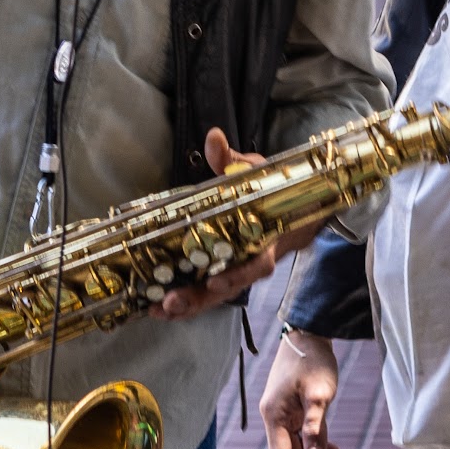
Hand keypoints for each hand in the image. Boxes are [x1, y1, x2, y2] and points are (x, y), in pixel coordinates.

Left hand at [153, 129, 322, 318]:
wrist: (291, 210)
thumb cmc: (269, 191)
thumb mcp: (254, 171)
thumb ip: (231, 158)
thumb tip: (214, 137)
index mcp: (264, 240)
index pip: (254, 265)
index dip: (235, 275)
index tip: (213, 280)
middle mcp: (252, 262)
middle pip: (227, 288)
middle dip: (199, 298)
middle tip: (170, 303)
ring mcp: (236, 271)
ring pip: (214, 296)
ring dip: (188, 305)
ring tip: (158, 310)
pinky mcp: (221, 273)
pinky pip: (205, 293)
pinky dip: (186, 301)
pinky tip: (158, 307)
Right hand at [258, 330, 349, 448]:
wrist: (309, 332)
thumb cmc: (313, 362)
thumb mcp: (318, 395)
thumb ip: (315, 428)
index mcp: (275, 416)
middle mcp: (277, 417)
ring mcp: (286, 411)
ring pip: (302, 444)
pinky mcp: (296, 405)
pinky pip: (307, 432)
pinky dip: (320, 444)